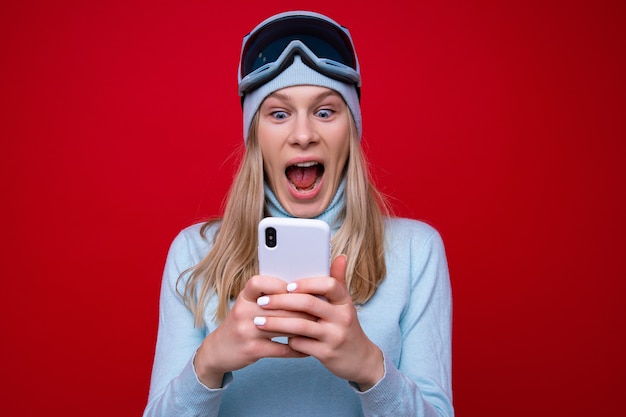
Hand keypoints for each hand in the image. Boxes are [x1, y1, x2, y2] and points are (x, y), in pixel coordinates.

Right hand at [193, 274, 310, 387]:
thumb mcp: (247, 305)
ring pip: (283, 327)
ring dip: (304, 327)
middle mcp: (243, 312)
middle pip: (279, 306)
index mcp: (244, 297)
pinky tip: (308, 348)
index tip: (295, 290)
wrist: (217, 350)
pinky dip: (298, 349)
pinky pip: (282, 349)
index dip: (279, 285)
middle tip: (320, 309)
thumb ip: (267, 297)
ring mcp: (247, 332)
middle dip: (302, 308)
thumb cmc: (240, 324)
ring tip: (319, 326)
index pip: (259, 282)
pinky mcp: (252, 351)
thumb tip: (300, 288)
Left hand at [253, 255, 384, 389]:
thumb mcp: (345, 304)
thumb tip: (339, 256)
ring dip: (277, 323)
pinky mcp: (327, 354)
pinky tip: (275, 338)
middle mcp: (342, 317)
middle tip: (262, 301)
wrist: (360, 359)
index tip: (287, 285)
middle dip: (282, 301)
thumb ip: (338, 281)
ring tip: (259, 320)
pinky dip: (287, 340)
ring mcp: (335, 336)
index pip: (329, 285)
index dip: (307, 283)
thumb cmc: (346, 327)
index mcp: (345, 301)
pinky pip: (301, 345)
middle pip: (309, 303)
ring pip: (301, 326)